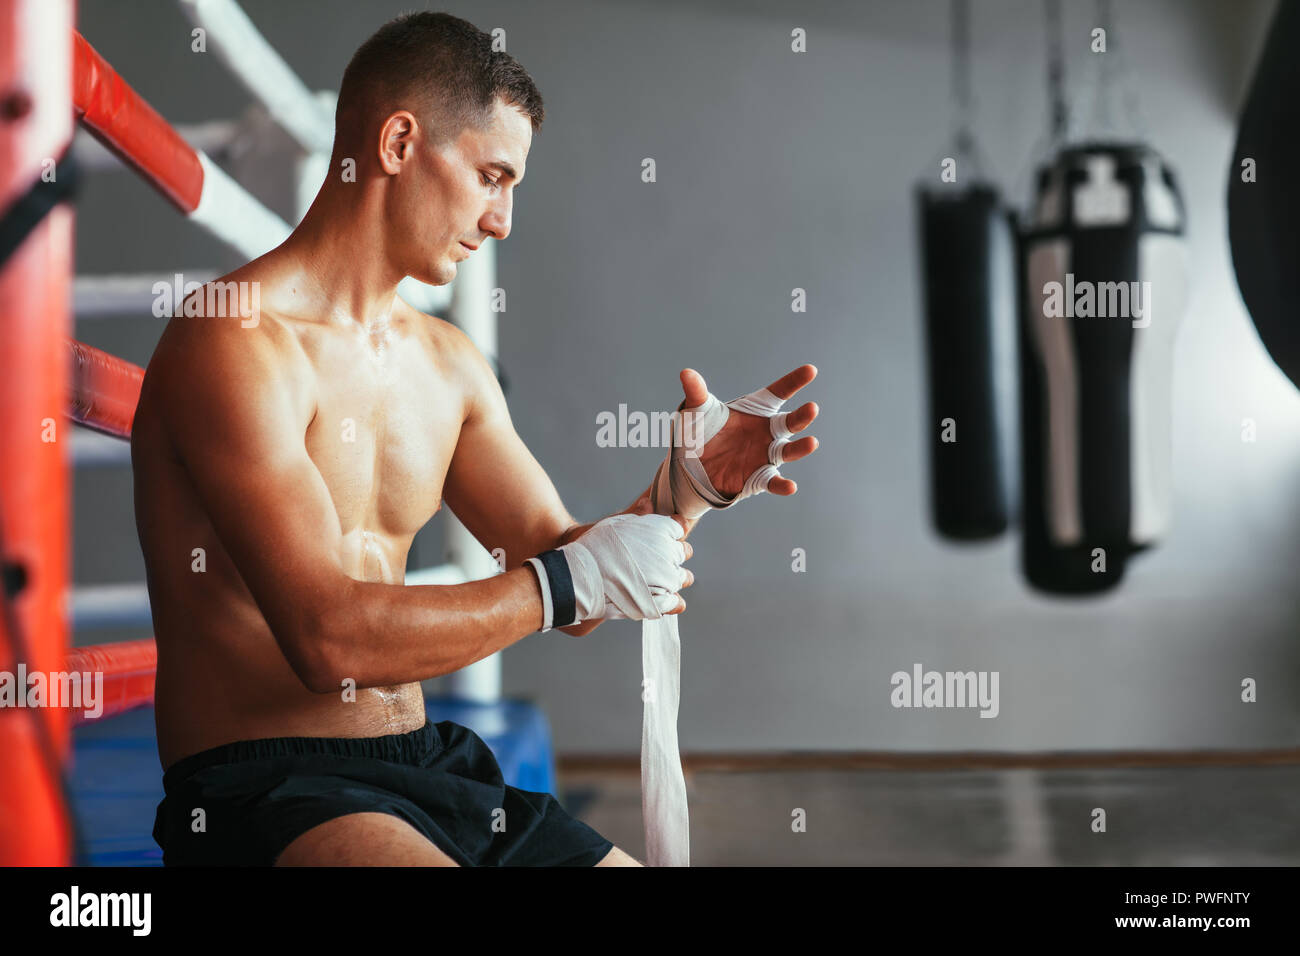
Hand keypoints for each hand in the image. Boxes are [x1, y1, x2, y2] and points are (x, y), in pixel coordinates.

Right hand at [559, 512, 694, 620]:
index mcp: (661, 530)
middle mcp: (669, 553)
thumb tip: (648, 502)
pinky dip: (670, 601)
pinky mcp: (662, 602)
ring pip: (684, 578)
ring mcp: (667, 579)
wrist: (582, 576)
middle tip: (655, 561)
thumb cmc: (595, 547)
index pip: (678, 528)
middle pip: (684, 552)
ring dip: (674, 578)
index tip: (657, 540)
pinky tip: (657, 598)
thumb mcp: (615, 524)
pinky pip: (676, 602)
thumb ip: (637, 515)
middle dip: (672, 555)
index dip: (668, 534)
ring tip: (657, 581)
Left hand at [676, 364, 819, 496]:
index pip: (779, 393)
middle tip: (812, 408)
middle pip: (790, 422)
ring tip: (812, 442)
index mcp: (757, 410)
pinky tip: (791, 486)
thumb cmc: (701, 432)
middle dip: (803, 416)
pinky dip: (782, 485)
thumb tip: (686, 373)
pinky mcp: (758, 477)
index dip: (794, 382)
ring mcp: (765, 455)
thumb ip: (696, 392)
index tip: (810, 370)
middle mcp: (767, 432)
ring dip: (800, 448)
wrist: (690, 466)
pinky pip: (773, 481)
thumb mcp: (697, 410)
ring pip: (788, 451)